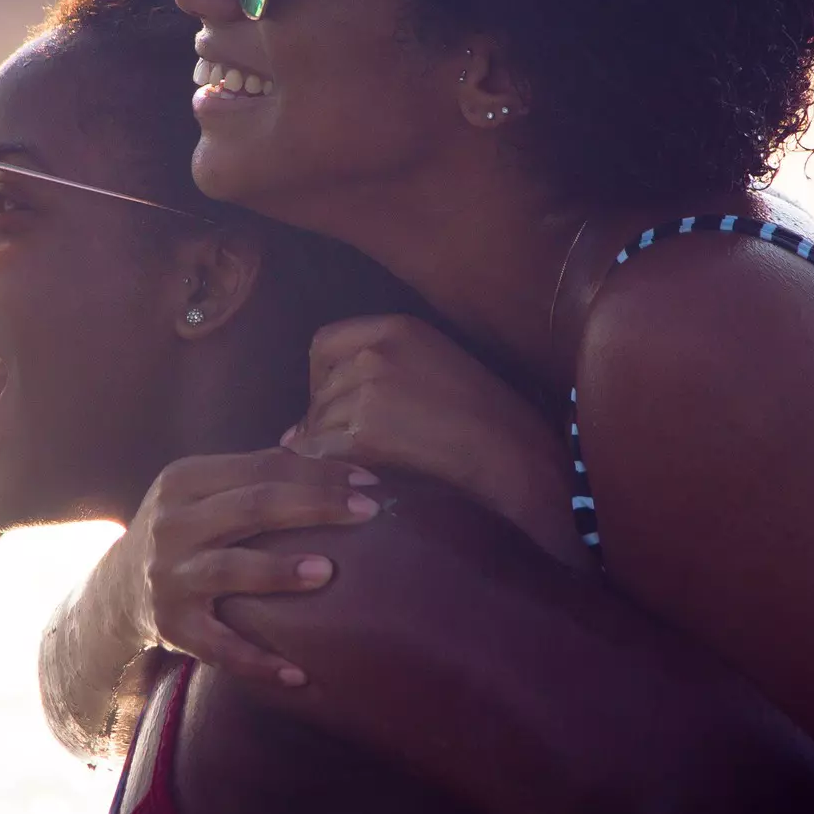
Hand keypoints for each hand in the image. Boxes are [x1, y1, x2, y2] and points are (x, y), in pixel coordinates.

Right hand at [123, 449, 380, 685]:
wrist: (118, 589)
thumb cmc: (186, 530)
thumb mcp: (203, 491)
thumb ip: (255, 471)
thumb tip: (319, 448)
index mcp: (184, 480)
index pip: (261, 468)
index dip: (318, 473)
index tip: (369, 483)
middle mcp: (172, 524)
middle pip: (252, 507)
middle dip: (314, 506)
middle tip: (367, 511)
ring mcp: (169, 577)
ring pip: (229, 570)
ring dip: (278, 571)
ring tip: (326, 572)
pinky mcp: (172, 627)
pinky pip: (219, 647)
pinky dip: (257, 661)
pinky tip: (297, 673)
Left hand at [285, 315, 585, 562]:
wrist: (521, 460)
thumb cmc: (486, 427)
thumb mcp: (434, 374)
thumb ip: (372, 384)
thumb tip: (292, 433)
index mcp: (397, 327)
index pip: (323, 346)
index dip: (321, 383)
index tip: (335, 413)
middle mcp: (377, 350)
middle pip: (318, 392)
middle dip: (324, 427)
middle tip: (352, 457)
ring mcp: (370, 388)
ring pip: (315, 427)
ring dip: (330, 454)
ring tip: (365, 473)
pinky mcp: (367, 431)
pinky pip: (319, 456)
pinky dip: (327, 475)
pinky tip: (359, 486)